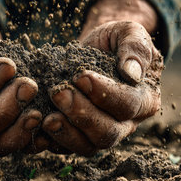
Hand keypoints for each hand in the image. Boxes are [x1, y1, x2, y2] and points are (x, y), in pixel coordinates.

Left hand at [42, 0, 164, 155]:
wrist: (93, 51)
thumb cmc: (113, 41)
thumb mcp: (128, 32)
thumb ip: (136, 47)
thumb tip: (131, 73)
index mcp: (144, 100)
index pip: (128, 105)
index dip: (105, 93)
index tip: (81, 76)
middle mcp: (125, 124)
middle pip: (108, 132)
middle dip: (81, 115)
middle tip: (58, 93)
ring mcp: (100, 133)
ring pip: (87, 146)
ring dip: (65, 133)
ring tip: (46, 117)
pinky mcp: (77, 137)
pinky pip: (65, 148)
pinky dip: (49, 140)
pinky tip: (36, 125)